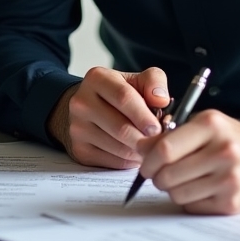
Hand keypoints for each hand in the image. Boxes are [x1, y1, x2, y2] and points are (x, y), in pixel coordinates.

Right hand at [46, 66, 169, 168]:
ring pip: (118, 148)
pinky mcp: (80, 149)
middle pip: (121, 127)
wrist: (88, 108)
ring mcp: (78, 127)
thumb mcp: (136, 80)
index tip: (158, 127)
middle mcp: (82, 102)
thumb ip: (153, 82)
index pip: (123, 97)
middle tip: (160, 142)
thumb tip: (161, 100)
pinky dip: (129, 161)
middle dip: (146, 138)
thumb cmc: (118, 94)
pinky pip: (112, 162)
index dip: (144, 115)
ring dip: (140, 151)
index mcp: (97, 78)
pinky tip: (135, 152)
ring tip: (150, 146)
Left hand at [138, 110, 239, 213]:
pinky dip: (188, 200)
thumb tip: (140, 148)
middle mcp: (223, 152)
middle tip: (158, 174)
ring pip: (177, 193)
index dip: (147, 160)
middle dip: (156, 177)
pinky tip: (197, 188)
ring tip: (180, 179)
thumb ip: (171, 133)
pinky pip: (193, 206)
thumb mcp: (204, 124)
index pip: (165, 149)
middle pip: (168, 174)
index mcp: (211, 126)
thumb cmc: (230, 138)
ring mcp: (229, 180)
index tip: (144, 163)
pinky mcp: (232, 203)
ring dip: (171, 189)